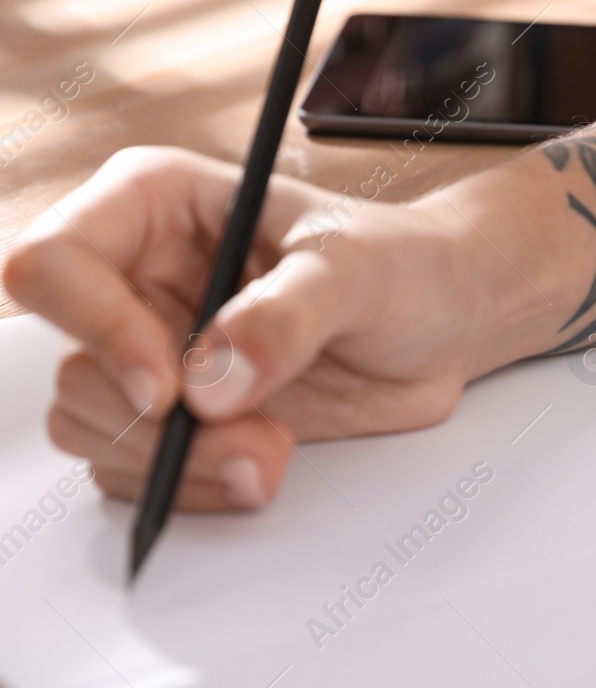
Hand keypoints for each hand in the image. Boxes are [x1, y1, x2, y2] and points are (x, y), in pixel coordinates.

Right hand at [3, 147, 488, 509]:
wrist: (447, 318)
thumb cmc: (405, 262)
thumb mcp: (360, 268)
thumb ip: (288, 315)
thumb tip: (213, 382)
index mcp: (153, 204)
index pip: (53, 261)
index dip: (95, 327)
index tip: (167, 384)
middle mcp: (133, 278)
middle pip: (74, 366)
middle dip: (157, 423)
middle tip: (253, 437)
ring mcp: (148, 351)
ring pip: (95, 430)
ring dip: (177, 464)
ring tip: (272, 453)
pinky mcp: (175, 415)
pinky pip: (134, 471)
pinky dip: (193, 485)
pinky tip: (263, 465)